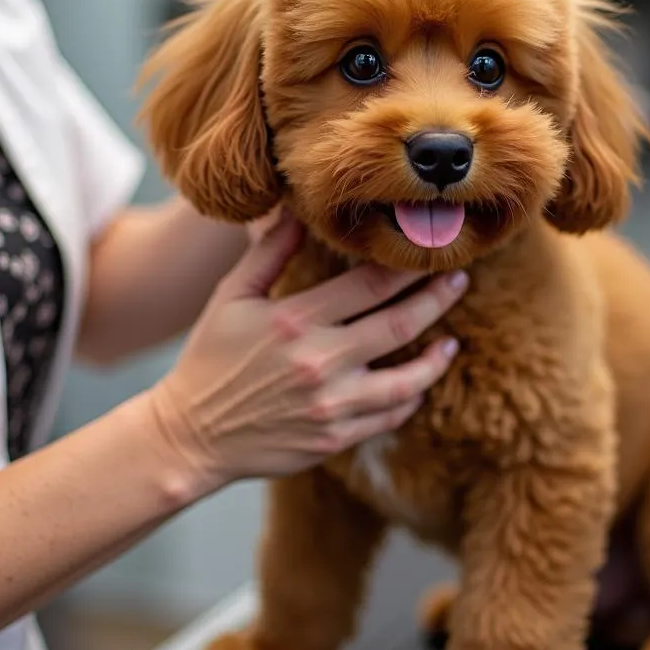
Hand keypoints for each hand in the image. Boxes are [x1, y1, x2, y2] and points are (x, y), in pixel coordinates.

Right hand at [145, 209, 466, 495]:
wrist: (190, 436)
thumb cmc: (209, 358)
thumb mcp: (232, 297)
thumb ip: (269, 253)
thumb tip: (297, 209)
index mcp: (294, 320)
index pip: (368, 285)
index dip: (405, 267)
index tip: (428, 253)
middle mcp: (319, 363)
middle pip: (398, 325)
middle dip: (436, 299)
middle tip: (458, 280)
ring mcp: (330, 406)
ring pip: (405, 381)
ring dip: (435, 360)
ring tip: (451, 343)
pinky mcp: (334, 439)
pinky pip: (387, 418)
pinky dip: (409, 399)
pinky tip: (418, 385)